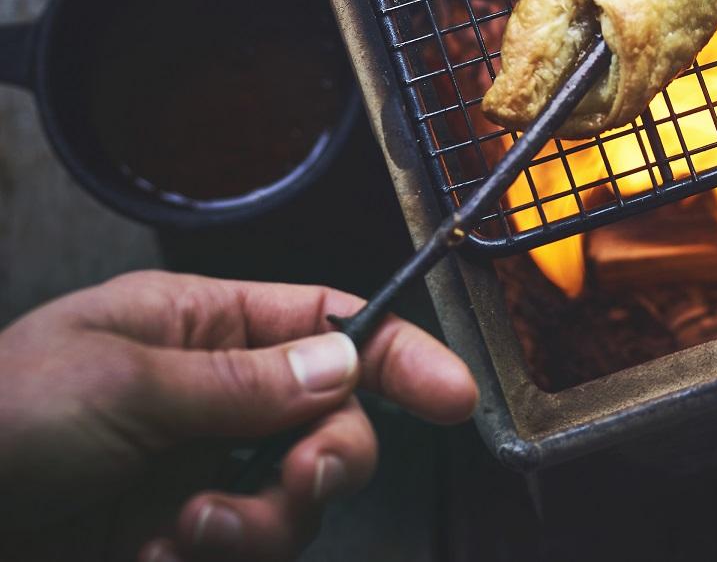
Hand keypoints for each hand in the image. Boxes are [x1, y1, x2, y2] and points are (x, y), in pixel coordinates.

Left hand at [0, 270, 478, 561]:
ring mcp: (188, 479)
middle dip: (327, 460)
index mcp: (199, 327)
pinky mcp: (167, 547)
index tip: (451, 395)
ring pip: (289, 505)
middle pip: (330, 424)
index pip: (325, 323)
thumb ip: (241, 381)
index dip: (396, 353)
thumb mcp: (120, 381)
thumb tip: (345, 362)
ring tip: (186, 535)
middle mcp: (208, 401)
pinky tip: (153, 558)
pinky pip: (237, 557)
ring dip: (257, 526)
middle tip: (297, 482)